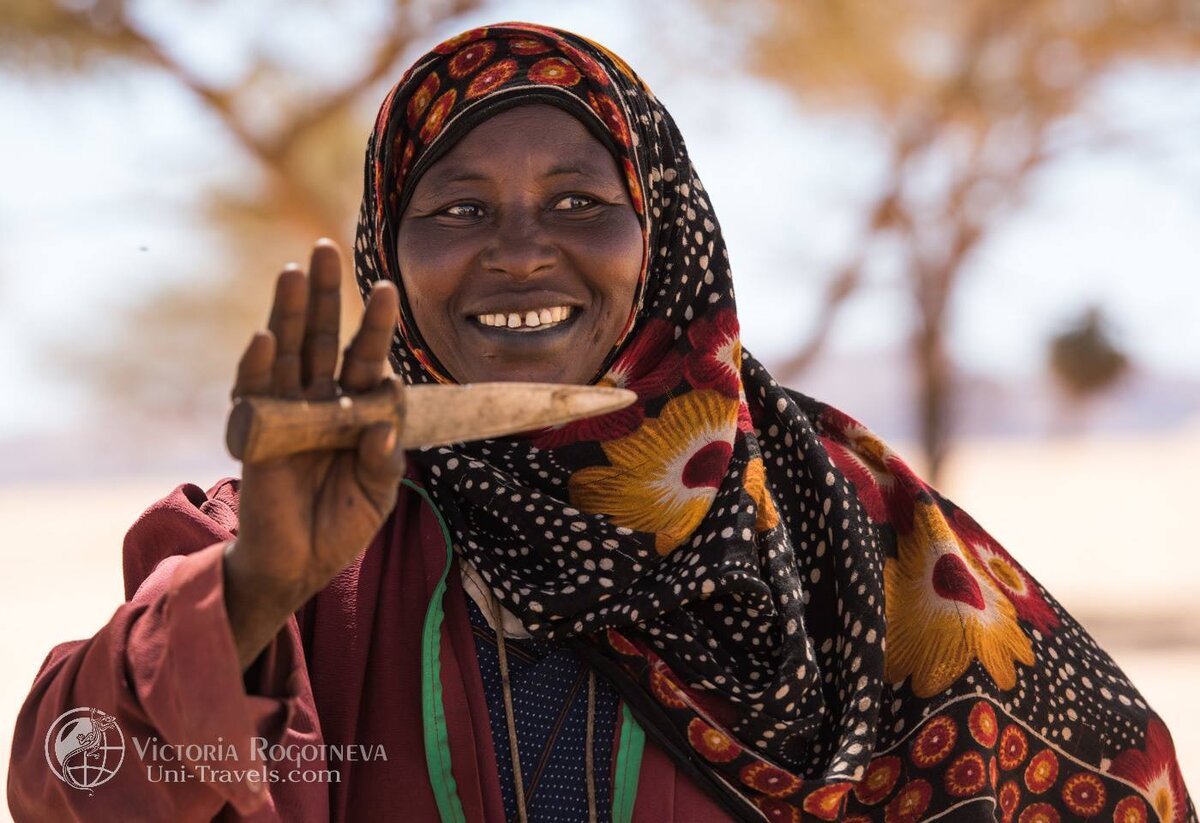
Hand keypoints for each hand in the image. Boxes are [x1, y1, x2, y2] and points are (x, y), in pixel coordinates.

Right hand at [223, 239, 403, 667]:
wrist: (299, 564)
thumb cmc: (342, 524)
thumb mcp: (377, 494)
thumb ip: (383, 462)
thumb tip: (383, 428)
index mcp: (355, 410)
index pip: (366, 359)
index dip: (375, 326)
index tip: (388, 289)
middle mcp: (319, 401)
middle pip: (321, 338)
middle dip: (326, 295)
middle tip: (325, 249)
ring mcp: (286, 413)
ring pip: (286, 353)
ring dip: (288, 313)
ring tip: (293, 272)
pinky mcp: (255, 433)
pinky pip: (254, 395)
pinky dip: (257, 367)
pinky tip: (264, 337)